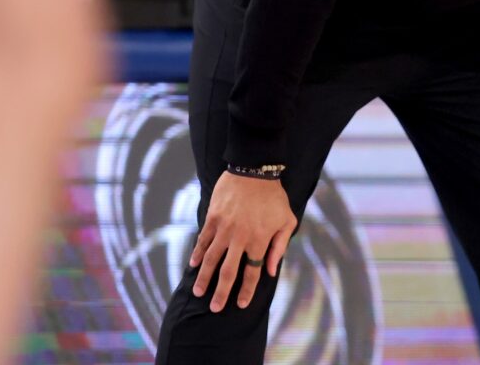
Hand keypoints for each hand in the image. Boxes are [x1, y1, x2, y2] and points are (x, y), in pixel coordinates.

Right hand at [190, 171, 296, 312]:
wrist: (254, 171)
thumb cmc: (274, 197)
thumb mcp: (287, 221)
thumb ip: (279, 247)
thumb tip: (271, 271)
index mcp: (259, 240)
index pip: (252, 272)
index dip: (246, 290)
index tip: (241, 304)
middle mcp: (240, 238)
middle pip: (228, 271)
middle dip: (221, 292)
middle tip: (214, 308)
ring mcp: (224, 228)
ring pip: (211, 259)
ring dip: (204, 278)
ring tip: (198, 292)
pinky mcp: (213, 218)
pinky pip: (203, 240)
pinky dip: (197, 253)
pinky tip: (193, 265)